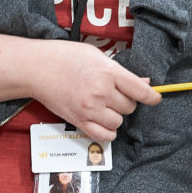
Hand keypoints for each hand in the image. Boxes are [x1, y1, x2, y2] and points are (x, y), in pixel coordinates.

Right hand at [28, 40, 160, 142]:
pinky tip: (104, 122)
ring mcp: (89, 109)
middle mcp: (101, 92)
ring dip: (116, 116)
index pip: (140, 91)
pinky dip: (108, 132)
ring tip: (106, 106)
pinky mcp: (78, 120)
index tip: (155, 98)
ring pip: (118, 122)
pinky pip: (104, 136)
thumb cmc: (64, 57)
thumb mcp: (96, 56)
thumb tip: (143, 84)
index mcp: (108, 72)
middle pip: (129, 107)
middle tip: (115, 94)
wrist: (37, 68)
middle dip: (126, 102)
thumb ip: (120, 71)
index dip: (152, 97)